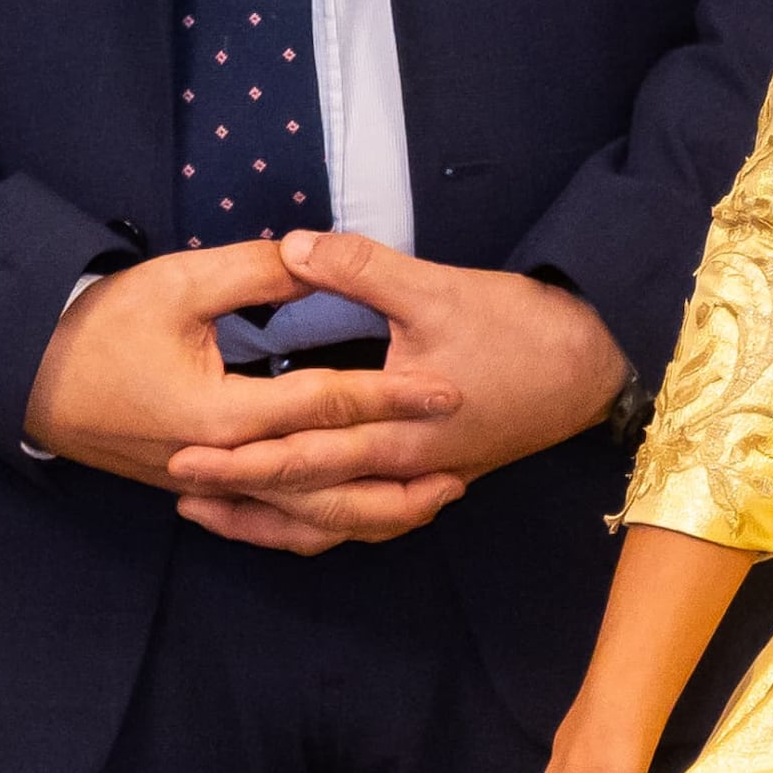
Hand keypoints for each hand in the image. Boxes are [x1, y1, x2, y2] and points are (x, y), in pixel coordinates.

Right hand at [20, 239, 462, 493]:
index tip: (451, 390)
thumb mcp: (180, 285)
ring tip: (431, 497)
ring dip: (371, 511)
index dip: (395, 397)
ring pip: (304, 516)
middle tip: (465, 465)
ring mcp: (210, 486)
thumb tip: (317, 254)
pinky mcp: (201, 489)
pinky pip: (272, 519)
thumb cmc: (99, 326)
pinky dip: (321, 521)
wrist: (26, 376)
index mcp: (222, 417)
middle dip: (400, 478)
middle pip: (328, 486)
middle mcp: (223, 466)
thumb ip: (257, 273)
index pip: (329, 406)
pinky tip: (357, 509)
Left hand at [156, 230, 630, 551]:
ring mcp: (421, 482)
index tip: (180, 453)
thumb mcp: (439, 287)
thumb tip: (290, 246)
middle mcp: (405, 470)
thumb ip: (359, 268)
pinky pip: (367, 520)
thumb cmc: (522, 327)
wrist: (596, 366)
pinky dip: (323, 526)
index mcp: (399, 429)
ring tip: (213, 514)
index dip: (238, 456)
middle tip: (176, 485)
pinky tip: (292, 517)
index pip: (302, 454)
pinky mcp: (435, 479)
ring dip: (272, 522)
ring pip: (335, 524)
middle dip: (238, 494)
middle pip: (307, 499)